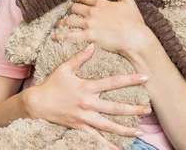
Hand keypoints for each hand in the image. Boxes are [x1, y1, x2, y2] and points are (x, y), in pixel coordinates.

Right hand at [24, 43, 150, 149]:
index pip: (112, 82)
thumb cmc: (51, 85)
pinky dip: (106, 144)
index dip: (130, 80)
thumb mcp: (65, 68)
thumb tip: (93, 45)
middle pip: (115, 107)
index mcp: (86, 87)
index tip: (145, 78)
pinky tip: (117, 148)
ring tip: (140, 132)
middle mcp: (87, 104)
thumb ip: (80, 57)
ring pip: (108, 125)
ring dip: (125, 129)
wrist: (37, 104)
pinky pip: (95, 138)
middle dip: (133, 109)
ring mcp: (84, 118)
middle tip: (148, 110)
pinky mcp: (79, 127)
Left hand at [53, 0, 151, 56]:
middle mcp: (93, 12)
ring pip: (70, 21)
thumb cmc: (134, 21)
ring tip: (57, 24)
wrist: (135, 38)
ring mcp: (90, 24)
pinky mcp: (88, 37)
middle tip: (67, 12)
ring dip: (62, 22)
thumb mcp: (128, 0)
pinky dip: (61, 36)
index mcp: (102, 3)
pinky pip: (70, 35)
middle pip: (75, 8)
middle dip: (70, 10)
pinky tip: (55, 37)